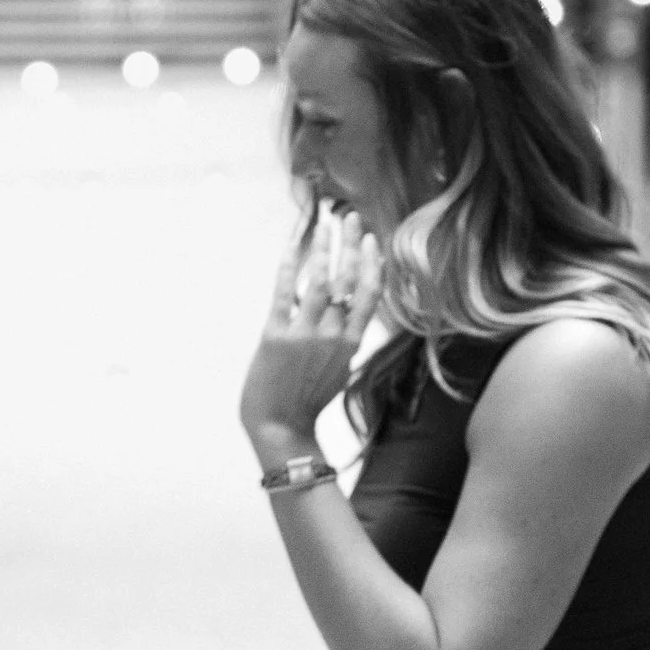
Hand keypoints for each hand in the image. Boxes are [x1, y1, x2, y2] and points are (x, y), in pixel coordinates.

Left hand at [240, 202, 382, 462]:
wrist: (282, 432)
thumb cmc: (304, 407)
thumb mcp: (334, 375)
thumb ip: (339, 347)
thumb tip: (340, 323)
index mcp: (349, 344)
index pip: (368, 295)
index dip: (372, 265)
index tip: (373, 241)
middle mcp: (332, 335)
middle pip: (347, 280)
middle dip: (351, 245)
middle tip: (352, 218)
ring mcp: (305, 334)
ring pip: (319, 280)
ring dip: (324, 248)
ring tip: (326, 223)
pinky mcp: (276, 336)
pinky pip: (284, 292)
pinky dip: (290, 266)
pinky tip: (294, 245)